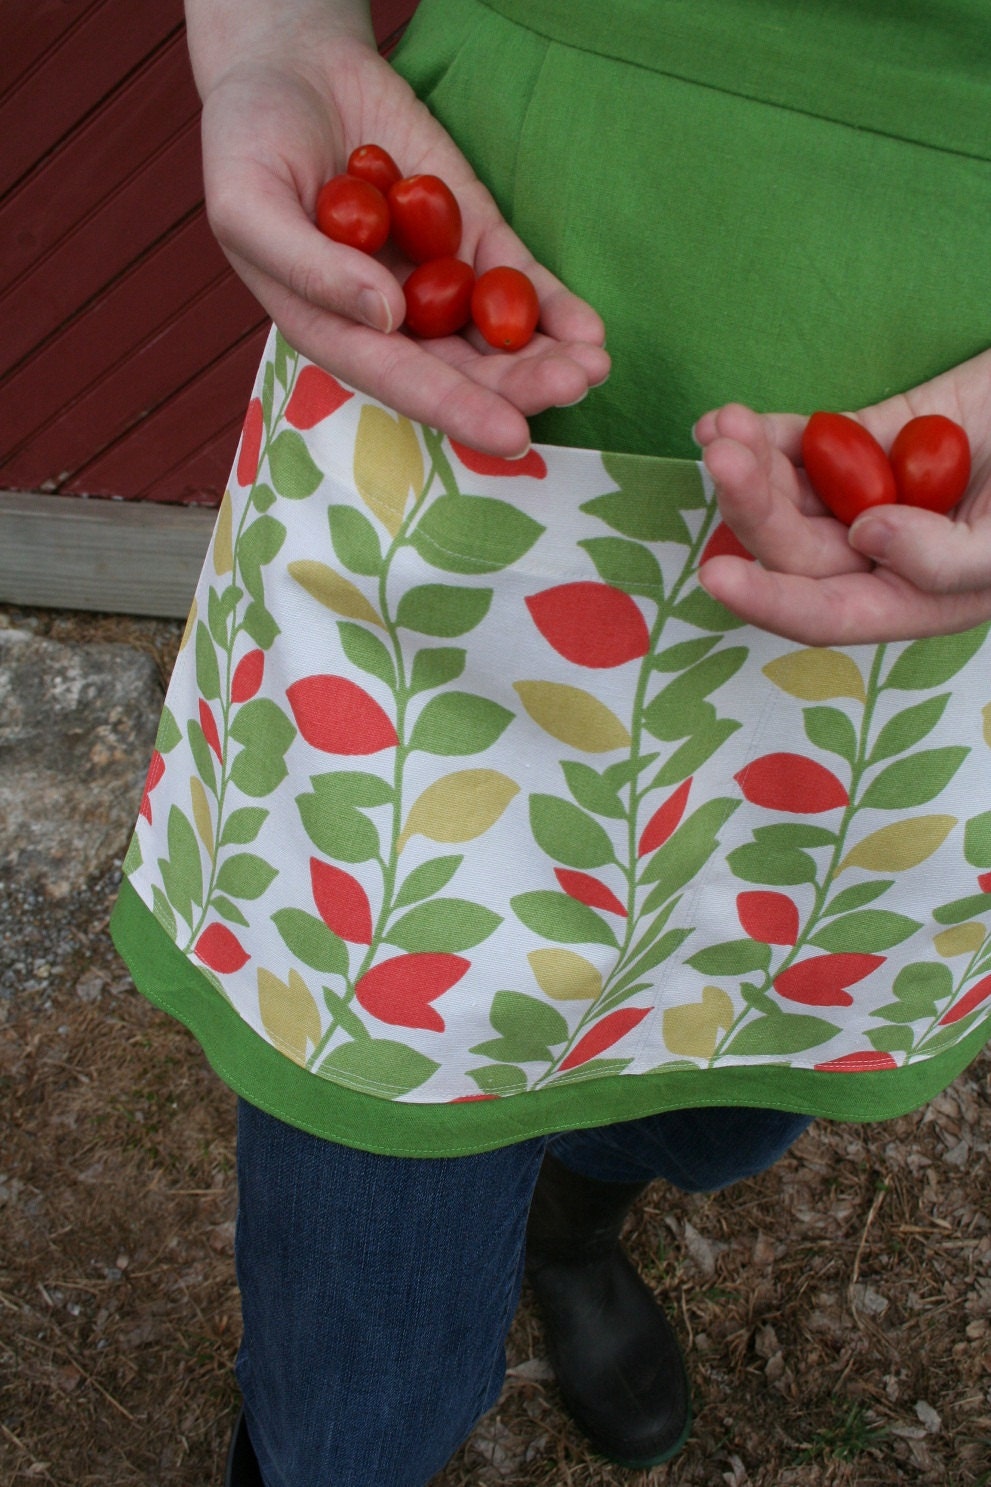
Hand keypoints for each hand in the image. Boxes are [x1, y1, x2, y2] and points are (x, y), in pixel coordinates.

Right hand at [185, 0, 608, 455]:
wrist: (287, 67)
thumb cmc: (247, 143)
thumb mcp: (249, 204)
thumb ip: (310, 267)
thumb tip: (387, 317)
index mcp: (332, 328)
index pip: (400, 381)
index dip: (457, 409)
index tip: (513, 434)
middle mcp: (389, 320)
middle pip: (462, 367)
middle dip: (520, 382)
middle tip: (575, 382)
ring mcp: (433, 277)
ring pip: (495, 333)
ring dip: (547, 354)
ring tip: (594, 363)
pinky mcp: (468, 232)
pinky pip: (515, 276)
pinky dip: (551, 302)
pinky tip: (588, 326)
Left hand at [693, 348, 990, 643]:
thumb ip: (947, 560)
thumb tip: (866, 536)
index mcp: (918, 597)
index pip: (831, 613)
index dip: (771, 601)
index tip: (716, 575)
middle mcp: (882, 556)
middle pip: (796, 547)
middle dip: (753, 507)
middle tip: (725, 457)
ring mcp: (872, 494)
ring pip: (790, 494)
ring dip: (749, 465)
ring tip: (723, 427)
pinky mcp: (872, 439)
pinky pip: (808, 444)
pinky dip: (766, 434)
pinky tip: (728, 419)